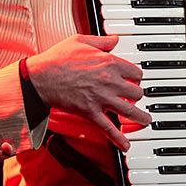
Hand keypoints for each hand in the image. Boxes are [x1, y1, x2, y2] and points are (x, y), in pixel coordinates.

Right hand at [25, 34, 150, 149]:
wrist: (40, 77)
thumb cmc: (57, 59)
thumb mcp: (81, 40)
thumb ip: (102, 41)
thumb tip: (115, 40)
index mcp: (109, 62)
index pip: (136, 73)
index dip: (136, 78)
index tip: (134, 81)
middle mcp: (109, 81)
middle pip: (137, 92)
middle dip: (137, 96)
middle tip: (135, 99)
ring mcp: (101, 98)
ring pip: (130, 110)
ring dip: (141, 117)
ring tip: (146, 121)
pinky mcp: (90, 112)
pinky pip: (109, 128)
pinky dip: (119, 138)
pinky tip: (126, 145)